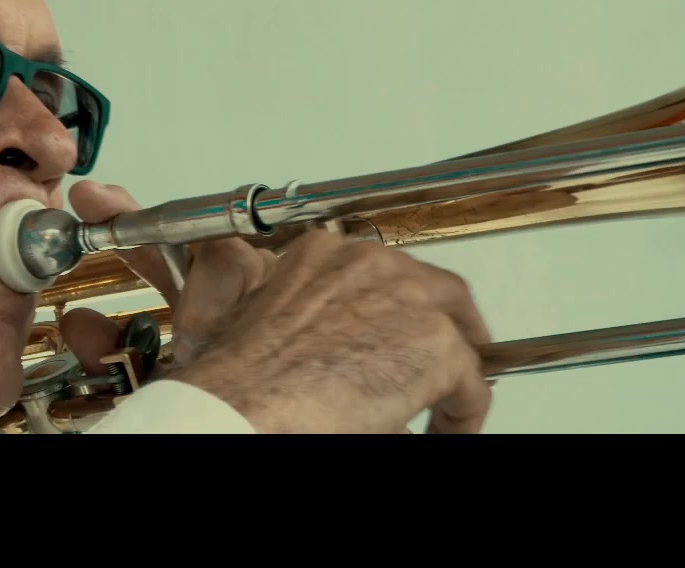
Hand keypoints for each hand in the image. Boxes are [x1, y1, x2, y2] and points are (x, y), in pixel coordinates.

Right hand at [54, 183, 492, 433]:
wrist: (237, 416)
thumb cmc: (228, 385)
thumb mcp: (210, 314)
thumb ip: (224, 275)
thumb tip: (213, 254)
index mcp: (313, 254)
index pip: (373, 267)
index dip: (387, 306)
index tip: (390, 333)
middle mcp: (363, 261)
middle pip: (426, 288)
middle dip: (429, 329)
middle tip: (428, 368)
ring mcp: (405, 299)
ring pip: (456, 326)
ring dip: (452, 368)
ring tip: (441, 402)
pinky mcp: (435, 347)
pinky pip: (473, 382)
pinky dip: (464, 413)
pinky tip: (445, 430)